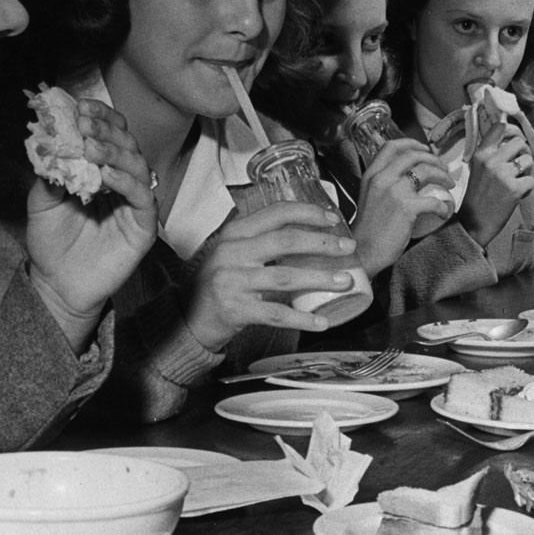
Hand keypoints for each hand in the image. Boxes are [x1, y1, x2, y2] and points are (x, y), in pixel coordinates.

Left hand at [25, 98, 158, 349]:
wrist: (57, 284)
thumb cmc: (52, 241)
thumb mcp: (41, 200)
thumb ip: (50, 172)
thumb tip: (51, 140)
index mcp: (103, 170)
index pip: (111, 134)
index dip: (100, 117)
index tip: (79, 106)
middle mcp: (124, 181)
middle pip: (127, 144)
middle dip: (105, 130)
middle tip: (82, 123)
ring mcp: (136, 203)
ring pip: (138, 166)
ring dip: (115, 152)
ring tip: (90, 148)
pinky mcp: (144, 226)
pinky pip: (143, 197)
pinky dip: (126, 182)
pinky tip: (106, 176)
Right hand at [184, 201, 359, 350]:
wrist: (185, 318)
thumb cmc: (217, 283)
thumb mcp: (232, 253)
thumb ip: (260, 242)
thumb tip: (310, 236)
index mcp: (234, 233)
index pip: (275, 213)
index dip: (308, 213)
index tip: (333, 219)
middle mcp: (231, 252)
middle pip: (285, 241)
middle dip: (322, 243)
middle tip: (348, 248)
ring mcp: (232, 281)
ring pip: (285, 277)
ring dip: (320, 278)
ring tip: (345, 281)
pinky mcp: (235, 310)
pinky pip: (276, 313)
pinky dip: (302, 318)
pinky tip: (322, 321)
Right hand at [351, 138, 454, 274]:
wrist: (363, 251)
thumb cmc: (369, 229)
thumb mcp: (370, 197)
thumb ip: (384, 184)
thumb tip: (409, 178)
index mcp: (372, 174)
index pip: (391, 146)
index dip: (412, 143)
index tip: (425, 149)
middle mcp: (382, 178)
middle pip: (413, 155)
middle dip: (433, 158)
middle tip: (443, 169)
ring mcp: (394, 191)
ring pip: (426, 171)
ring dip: (442, 176)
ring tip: (449, 185)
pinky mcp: (406, 208)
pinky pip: (433, 201)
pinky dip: (443, 206)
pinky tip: (443, 212)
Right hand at [459, 119, 533, 244]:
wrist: (473, 223)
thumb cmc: (477, 197)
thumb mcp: (477, 168)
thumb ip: (491, 153)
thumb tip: (513, 139)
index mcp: (481, 154)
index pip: (500, 127)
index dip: (512, 130)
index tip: (515, 138)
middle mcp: (491, 160)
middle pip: (519, 141)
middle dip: (523, 152)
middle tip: (520, 164)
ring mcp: (502, 174)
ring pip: (528, 160)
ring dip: (526, 171)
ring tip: (516, 181)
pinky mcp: (514, 189)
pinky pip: (531, 179)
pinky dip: (527, 188)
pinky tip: (517, 194)